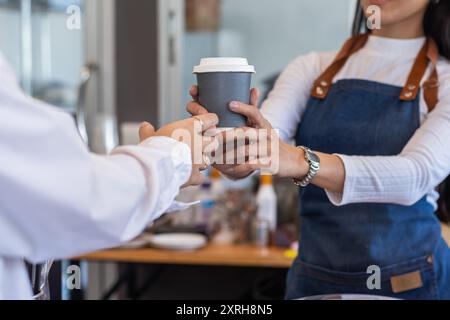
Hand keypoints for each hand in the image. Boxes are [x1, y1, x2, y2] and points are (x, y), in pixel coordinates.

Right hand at [139, 113, 218, 186]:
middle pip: (213, 141)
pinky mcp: (195, 175)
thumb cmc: (153, 147)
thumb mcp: (148, 136)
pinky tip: (189, 176)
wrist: (156, 166)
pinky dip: (196, 177)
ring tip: (192, 161)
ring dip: (202, 161)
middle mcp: (199, 143)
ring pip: (208, 159)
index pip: (210, 119)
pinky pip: (201, 177)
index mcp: (190, 128)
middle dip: (209, 143)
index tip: (210, 121)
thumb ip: (148, 130)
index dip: (211, 120)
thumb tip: (145, 125)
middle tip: (201, 145)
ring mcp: (199, 160)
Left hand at [188, 85, 307, 178]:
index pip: (254, 112)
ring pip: (245, 150)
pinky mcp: (268, 163)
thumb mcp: (265, 125)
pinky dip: (239, 168)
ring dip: (229, 153)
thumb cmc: (272, 142)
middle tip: (213, 137)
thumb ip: (255, 110)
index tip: (229, 104)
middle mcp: (266, 135)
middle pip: (245, 132)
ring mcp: (267, 149)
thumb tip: (252, 88)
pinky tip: (228, 170)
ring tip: (215, 155)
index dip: (243, 107)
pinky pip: (251, 165)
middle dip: (228, 135)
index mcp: (263, 125)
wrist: (293, 161)